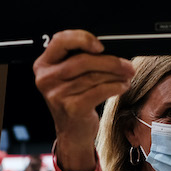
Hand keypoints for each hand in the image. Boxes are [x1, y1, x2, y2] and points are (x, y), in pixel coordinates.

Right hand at [33, 30, 133, 169]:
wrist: (72, 132)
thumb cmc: (74, 99)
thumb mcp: (69, 77)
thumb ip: (80, 59)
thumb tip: (110, 50)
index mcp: (43, 65)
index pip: (60, 40)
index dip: (82, 38)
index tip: (100, 46)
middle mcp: (46, 79)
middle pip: (82, 60)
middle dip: (110, 61)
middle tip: (126, 65)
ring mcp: (57, 95)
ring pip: (93, 76)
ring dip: (116, 75)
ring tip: (127, 76)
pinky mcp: (71, 108)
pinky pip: (100, 91)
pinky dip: (115, 87)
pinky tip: (122, 86)